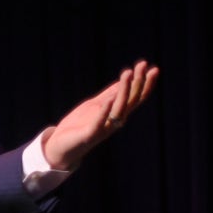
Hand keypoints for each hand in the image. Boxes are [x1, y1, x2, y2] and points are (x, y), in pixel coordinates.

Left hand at [42, 60, 158, 169]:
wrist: (60, 147)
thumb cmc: (78, 125)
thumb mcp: (94, 105)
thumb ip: (108, 94)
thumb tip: (125, 79)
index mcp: (116, 113)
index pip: (135, 97)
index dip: (144, 83)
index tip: (152, 67)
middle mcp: (114, 121)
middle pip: (131, 100)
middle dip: (137, 82)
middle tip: (142, 65)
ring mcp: (104, 128)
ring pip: (119, 109)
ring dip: (124, 91)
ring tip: (127, 73)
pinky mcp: (90, 135)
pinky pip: (100, 122)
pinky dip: (105, 111)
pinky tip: (109, 100)